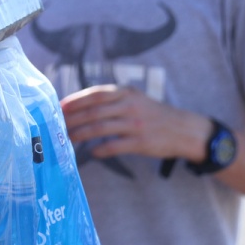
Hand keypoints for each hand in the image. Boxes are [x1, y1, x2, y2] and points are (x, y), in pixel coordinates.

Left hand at [60, 85, 209, 161]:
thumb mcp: (135, 98)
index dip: (75, 100)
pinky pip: (115, 146)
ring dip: (81, 134)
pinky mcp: (142, 143)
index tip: (60, 107)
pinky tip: (92, 152)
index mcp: (126, 93)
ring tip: (69, 138)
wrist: (185, 130)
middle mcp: (129, 106)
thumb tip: (79, 104)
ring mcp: (136, 124)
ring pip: (100, 128)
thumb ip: (111, 98)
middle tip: (58, 125)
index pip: (95, 94)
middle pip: (94, 111)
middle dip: (73, 118)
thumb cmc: (153, 113)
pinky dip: (101, 149)